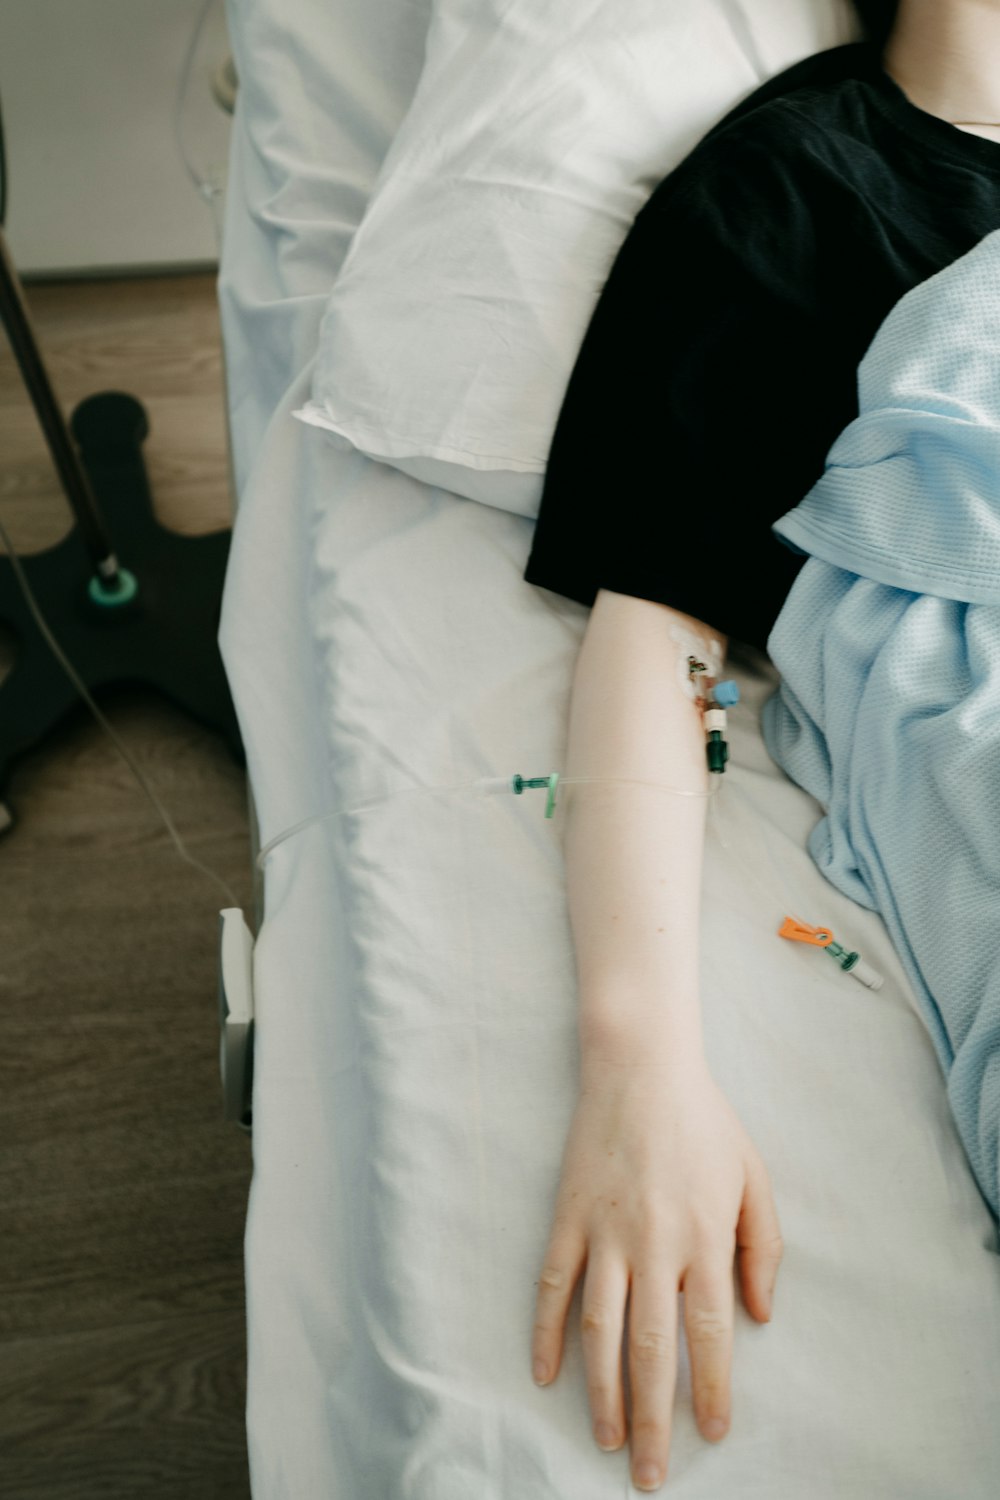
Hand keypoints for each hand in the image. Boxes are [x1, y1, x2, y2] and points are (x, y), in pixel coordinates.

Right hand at [530, 1052, 782, 1490]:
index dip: (709, 1389)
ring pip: (599, 1328)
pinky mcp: (568, 1216)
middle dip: (652, 1418)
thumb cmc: (704, 1121)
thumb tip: (760, 1315)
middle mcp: (654, 1243)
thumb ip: (765, 1248)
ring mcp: (605, 1231)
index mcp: (705, 1236)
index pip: (707, 1334)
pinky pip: (554, 1285)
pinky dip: (546, 1331)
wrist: (640, 1065)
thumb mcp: (755, 1177)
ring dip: (602, 1391)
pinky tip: (545, 1373)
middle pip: (650, 1348)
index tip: (712, 1431)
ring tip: (606, 1439)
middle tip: (650, 1472)